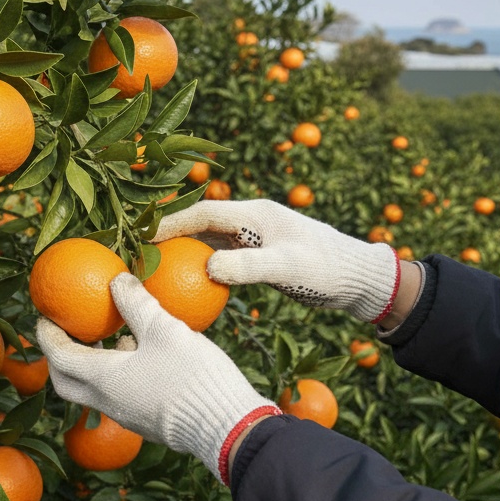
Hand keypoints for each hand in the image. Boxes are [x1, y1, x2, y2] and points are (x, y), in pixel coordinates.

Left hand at [36, 273, 279, 482]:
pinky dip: (114, 375)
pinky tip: (139, 355)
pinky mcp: (146, 421)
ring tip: (107, 337)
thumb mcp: (164, 329)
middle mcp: (107, 402)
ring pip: (92, 391)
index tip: (44, 316)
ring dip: (90, 365)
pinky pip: (116, 396)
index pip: (58, 357)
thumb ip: (136, 303)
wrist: (226, 428)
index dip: (47, 335)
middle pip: (66, 382)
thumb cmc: (192, 376)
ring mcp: (126, 416)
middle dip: (59, 356)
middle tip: (65, 331)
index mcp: (103, 379)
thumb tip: (117, 279)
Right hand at [156, 199, 401, 323]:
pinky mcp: (261, 256)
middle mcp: (253, 221)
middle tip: (139, 253)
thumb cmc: (327, 269)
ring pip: (210, 241)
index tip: (142, 236)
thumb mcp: (288, 268)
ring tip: (156, 269)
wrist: (360, 278)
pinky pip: (223, 258)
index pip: (203, 214)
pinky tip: (190, 286)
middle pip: (201, 224)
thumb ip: (248, 267)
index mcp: (256, 214)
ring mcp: (256, 238)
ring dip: (184, 252)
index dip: (171, 223)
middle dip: (169, 236)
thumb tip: (207, 267)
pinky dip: (203, 267)